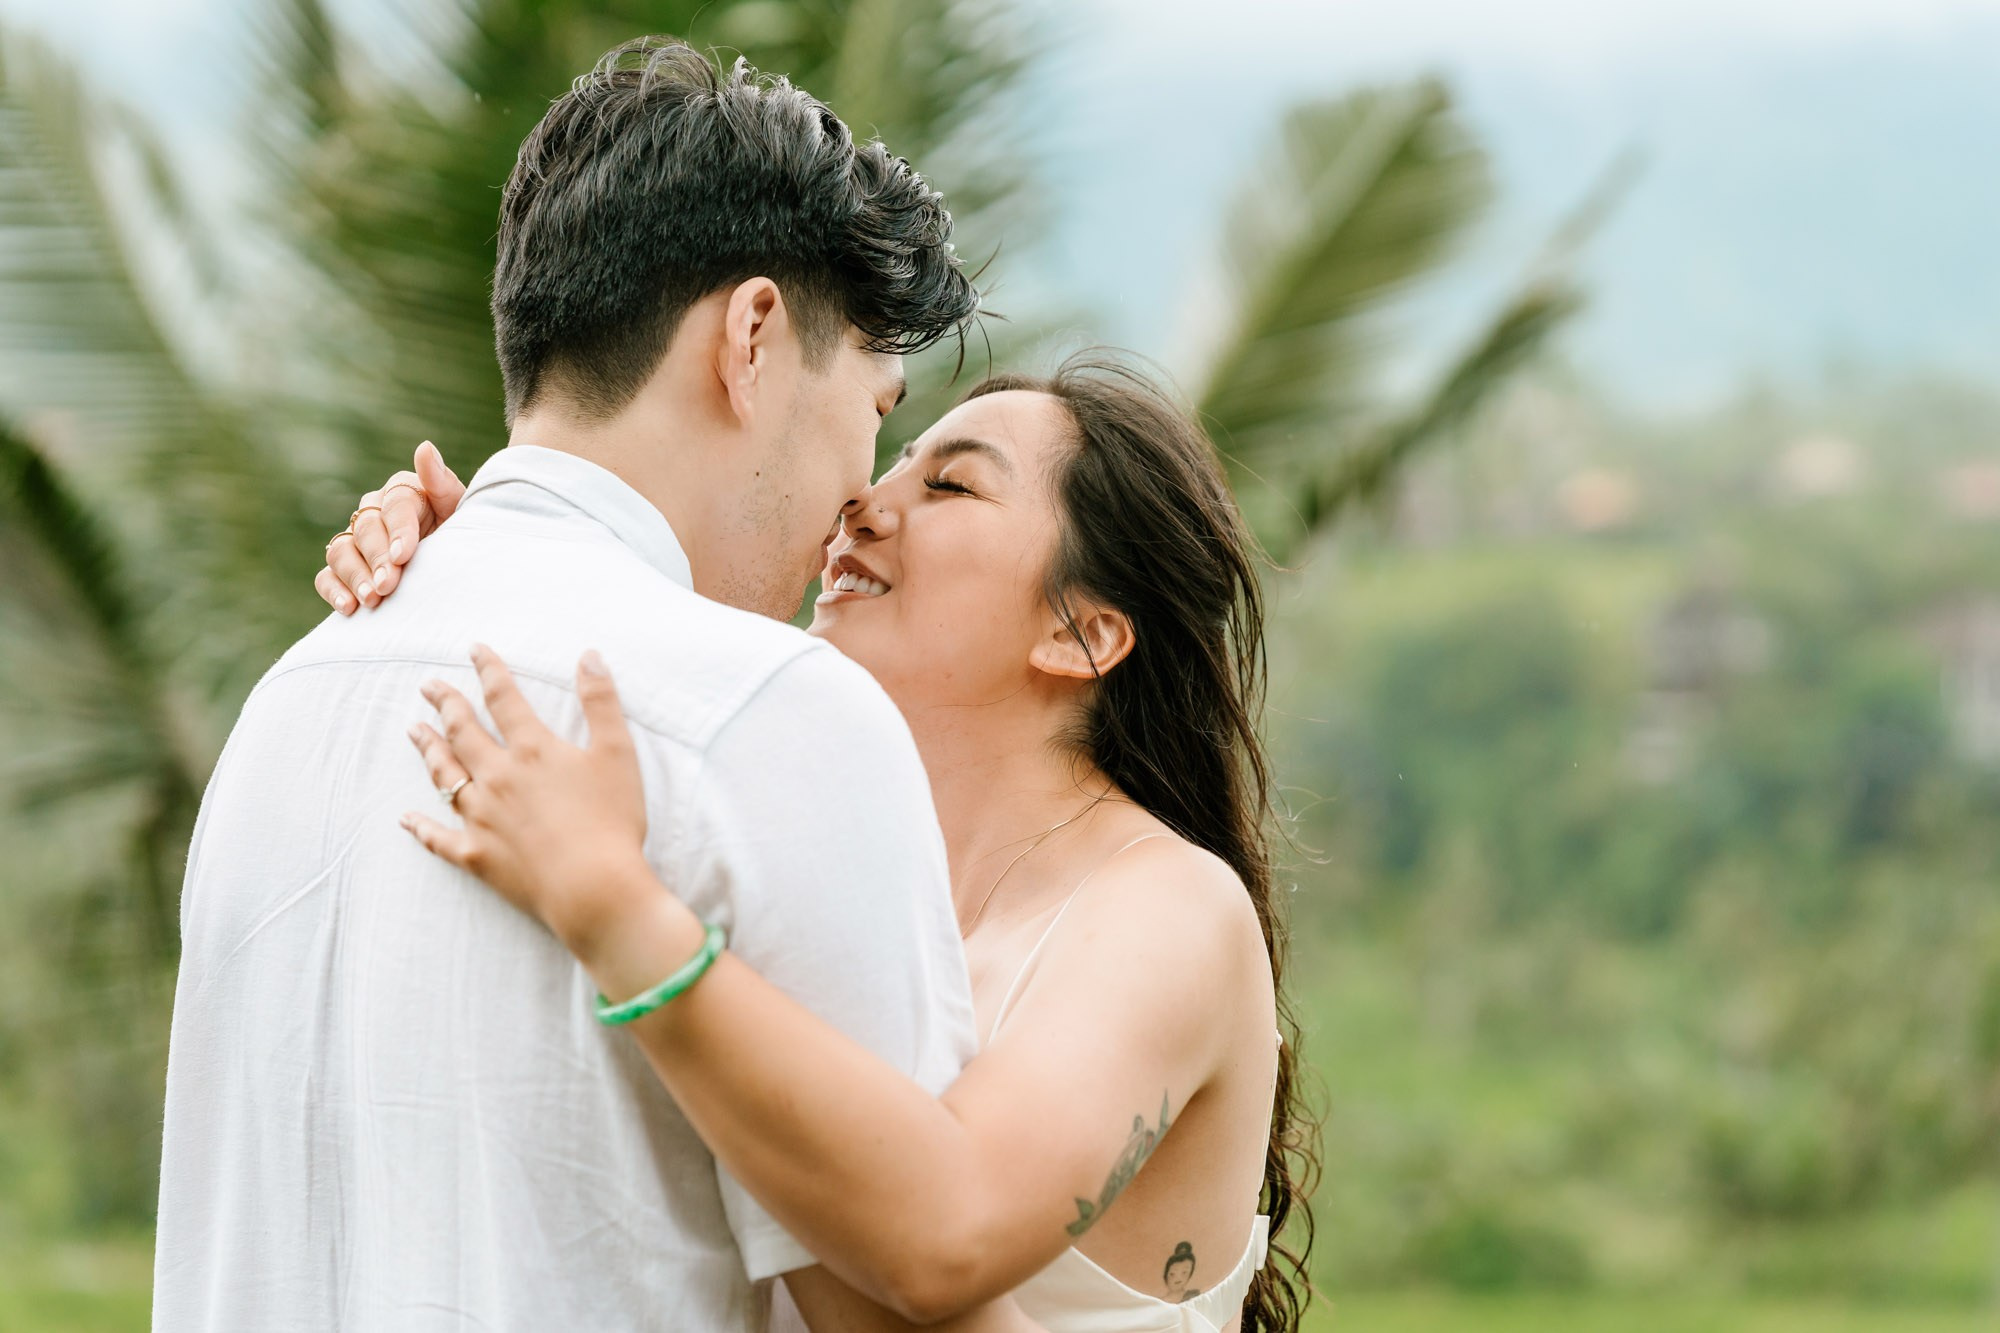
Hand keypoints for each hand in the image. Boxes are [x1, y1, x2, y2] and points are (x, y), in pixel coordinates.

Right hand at [318, 440, 464, 613]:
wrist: (456, 566)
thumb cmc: (461, 533)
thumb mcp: (460, 509)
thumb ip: (441, 482)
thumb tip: (424, 448)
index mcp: (403, 491)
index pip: (395, 504)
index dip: (398, 530)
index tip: (404, 555)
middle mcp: (374, 511)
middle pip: (365, 529)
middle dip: (376, 558)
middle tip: (388, 585)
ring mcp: (355, 540)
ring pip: (341, 551)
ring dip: (355, 576)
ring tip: (372, 600)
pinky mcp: (345, 568)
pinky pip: (327, 576)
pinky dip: (334, 590)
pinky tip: (349, 608)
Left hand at [401, 644, 657, 959]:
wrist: (594, 888)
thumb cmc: (612, 820)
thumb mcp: (618, 753)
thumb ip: (601, 702)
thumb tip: (588, 656)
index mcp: (531, 749)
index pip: (504, 698)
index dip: (489, 670)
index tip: (474, 650)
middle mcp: (497, 776)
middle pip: (463, 731)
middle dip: (445, 704)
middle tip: (428, 686)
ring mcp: (481, 817)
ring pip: (444, 775)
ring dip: (428, 750)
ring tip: (414, 731)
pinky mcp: (476, 855)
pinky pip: (438, 838)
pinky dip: (421, 827)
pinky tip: (406, 819)